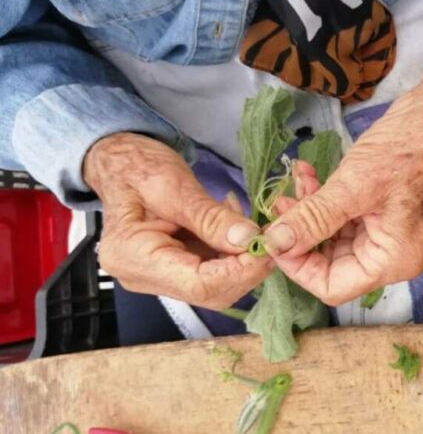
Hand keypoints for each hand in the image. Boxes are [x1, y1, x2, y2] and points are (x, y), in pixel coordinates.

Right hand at [83, 133, 271, 308]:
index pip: (198, 285)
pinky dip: (231, 253)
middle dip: (246, 268)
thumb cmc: (138, 167)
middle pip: (209, 291)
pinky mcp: (172, 269)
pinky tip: (237, 228)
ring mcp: (157, 277)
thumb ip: (212, 217)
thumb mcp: (176, 186)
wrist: (120, 163)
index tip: (267, 247)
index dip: (240, 271)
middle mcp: (142, 276)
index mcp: (132, 257)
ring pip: (215, 284)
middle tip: (270, 238)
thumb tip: (249, 240)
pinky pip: (211, 271)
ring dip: (242, 260)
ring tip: (254, 227)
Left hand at [264, 12, 422, 304]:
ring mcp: (387, 233)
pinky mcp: (381, 212)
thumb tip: (275, 243)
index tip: (273, 236)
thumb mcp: (354, 186)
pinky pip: (343, 218)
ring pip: (332, 237)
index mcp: (393, 261)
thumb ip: (314, 219)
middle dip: (301, 234)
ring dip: (309, 212)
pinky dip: (322, 200)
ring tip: (295, 181)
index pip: (333, 286)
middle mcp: (392, 256)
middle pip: (331, 264)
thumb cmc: (408, 149)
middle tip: (280, 204)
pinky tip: (308, 174)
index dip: (298, 267)